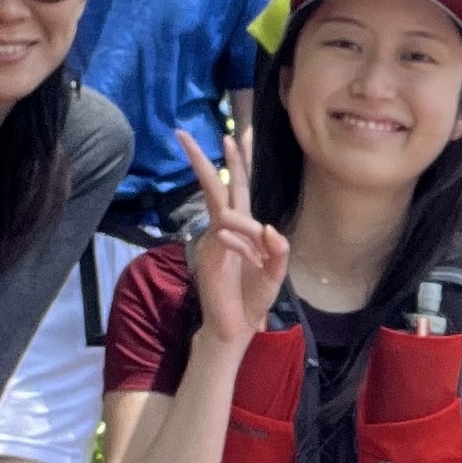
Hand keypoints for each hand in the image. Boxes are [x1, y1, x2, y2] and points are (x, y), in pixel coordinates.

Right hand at [178, 129, 288, 350]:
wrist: (234, 328)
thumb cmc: (253, 299)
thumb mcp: (275, 272)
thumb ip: (278, 250)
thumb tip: (271, 228)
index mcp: (241, 229)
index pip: (238, 189)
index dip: (240, 163)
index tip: (240, 134)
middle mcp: (222, 230)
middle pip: (216, 187)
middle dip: (203, 160)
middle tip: (183, 134)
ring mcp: (211, 241)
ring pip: (227, 213)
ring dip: (248, 228)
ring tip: (259, 259)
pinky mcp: (207, 255)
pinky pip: (227, 236)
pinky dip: (244, 245)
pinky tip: (252, 263)